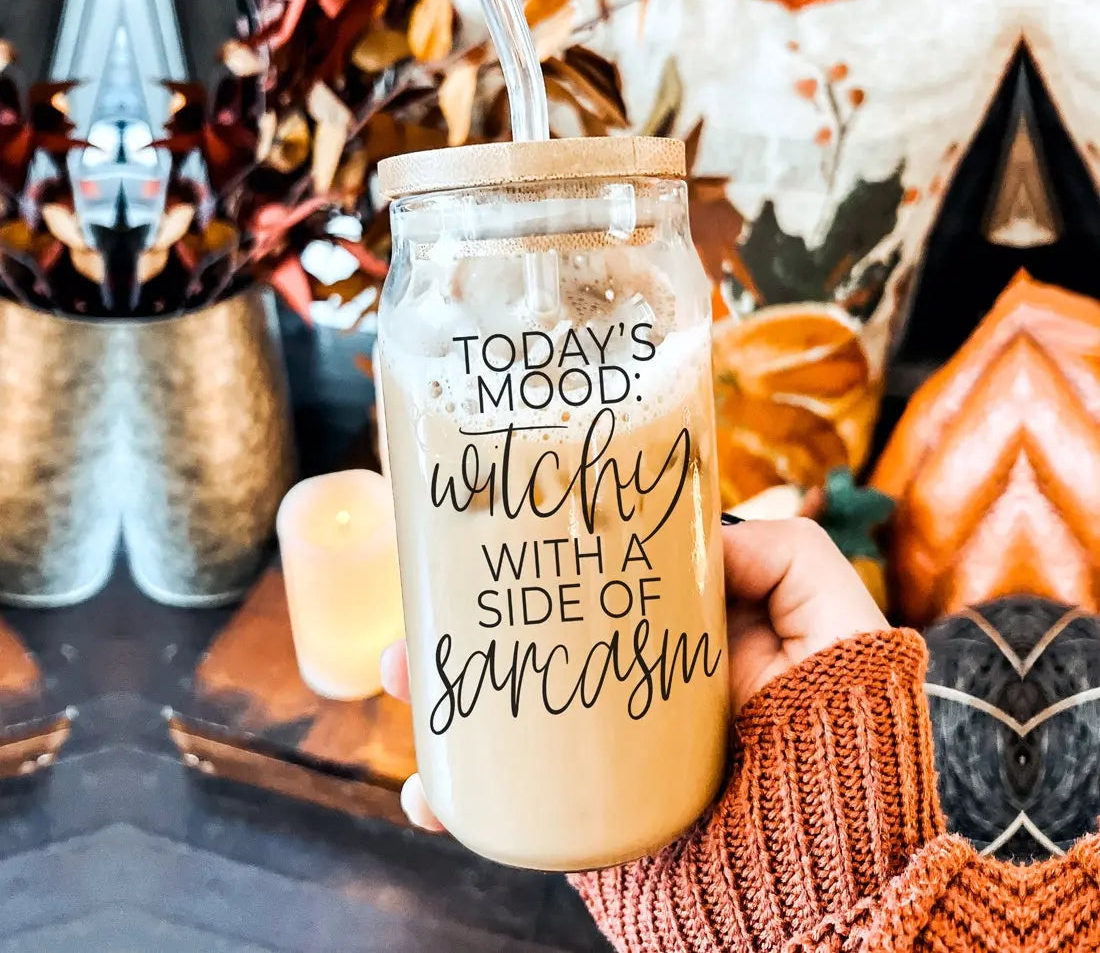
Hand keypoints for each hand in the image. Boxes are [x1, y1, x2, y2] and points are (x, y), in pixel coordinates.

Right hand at [380, 517, 887, 831]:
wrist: (827, 906)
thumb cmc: (853, 761)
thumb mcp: (846, 634)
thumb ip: (793, 560)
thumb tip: (707, 533)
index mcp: (690, 640)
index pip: (611, 580)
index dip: (557, 551)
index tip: (508, 524)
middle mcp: (639, 689)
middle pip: (542, 637)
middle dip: (478, 615)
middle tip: (428, 600)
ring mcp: (607, 755)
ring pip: (510, 708)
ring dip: (445, 690)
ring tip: (404, 672)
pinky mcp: (587, 818)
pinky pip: (510, 797)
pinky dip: (459, 794)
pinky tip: (428, 792)